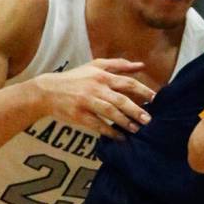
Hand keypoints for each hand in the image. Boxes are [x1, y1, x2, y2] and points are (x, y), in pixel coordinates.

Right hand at [33, 59, 154, 138]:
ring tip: (137, 130)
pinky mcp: (80, 115)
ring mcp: (87, 102)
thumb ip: (119, 65)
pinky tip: (121, 137)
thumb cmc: (75, 78)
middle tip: (149, 120)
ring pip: (110, 113)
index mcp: (101, 76)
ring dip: (125, 122)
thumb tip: (142, 65)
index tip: (155, 99)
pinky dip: (110, 132)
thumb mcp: (95, 66)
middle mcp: (95, 88)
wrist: (47, 91)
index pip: (127, 83)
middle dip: (137, 111)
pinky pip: (98, 125)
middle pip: (120, 100)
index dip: (143, 91)